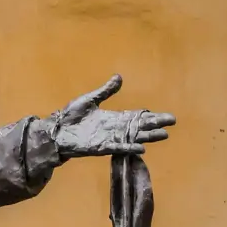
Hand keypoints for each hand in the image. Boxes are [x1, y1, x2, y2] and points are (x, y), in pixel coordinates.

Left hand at [46, 75, 175, 157]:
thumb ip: (105, 91)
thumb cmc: (70, 117)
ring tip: (164, 135)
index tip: (165, 116)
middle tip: (172, 122)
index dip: (150, 116)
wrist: (55, 130)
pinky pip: (118, 148)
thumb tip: (119, 77)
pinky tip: (142, 148)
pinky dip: (129, 148)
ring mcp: (109, 139)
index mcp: (113, 118)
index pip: (136, 117)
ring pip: (133, 138)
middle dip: (155, 125)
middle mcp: (114, 129)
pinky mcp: (100, 147)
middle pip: (139, 127)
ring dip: (148, 137)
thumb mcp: (89, 100)